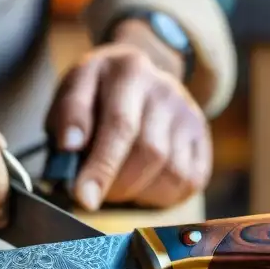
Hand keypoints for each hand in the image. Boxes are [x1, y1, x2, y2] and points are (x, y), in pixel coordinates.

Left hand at [46, 44, 211, 210]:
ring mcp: (188, 113)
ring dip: (137, 191)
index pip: (120, 125)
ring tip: (116, 184)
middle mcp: (166, 89)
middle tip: (92, 195)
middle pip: (149, 151)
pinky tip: (140, 183)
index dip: (101, 166)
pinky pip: (188, 181)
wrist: (135, 77)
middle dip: (117, 184)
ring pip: (171, 171)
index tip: (84, 197)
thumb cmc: (95, 93)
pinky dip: (160, 194)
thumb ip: (68, 116)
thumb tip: (70, 147)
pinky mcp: (201, 137)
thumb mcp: (72, 91)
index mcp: (129, 70)